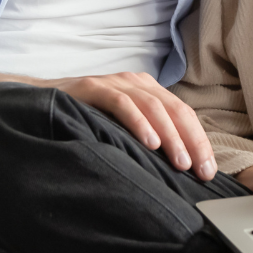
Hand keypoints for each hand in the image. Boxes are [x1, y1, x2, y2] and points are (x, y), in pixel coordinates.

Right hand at [49, 71, 216, 179]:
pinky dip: (139, 123)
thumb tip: (180, 166)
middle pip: (175, 109)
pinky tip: (149, 143)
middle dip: (192, 141)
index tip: (209, 170)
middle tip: (201, 170)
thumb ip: (148, 136)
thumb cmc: (87, 119)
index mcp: (149, 90)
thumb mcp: (123, 127)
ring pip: (154, 106)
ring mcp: (116, 83)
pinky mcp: (94, 87)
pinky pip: (122, 104)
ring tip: (180, 162)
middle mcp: (137, 83)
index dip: (199, 140)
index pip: (184, 114)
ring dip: (170, 136)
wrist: (44, 101)